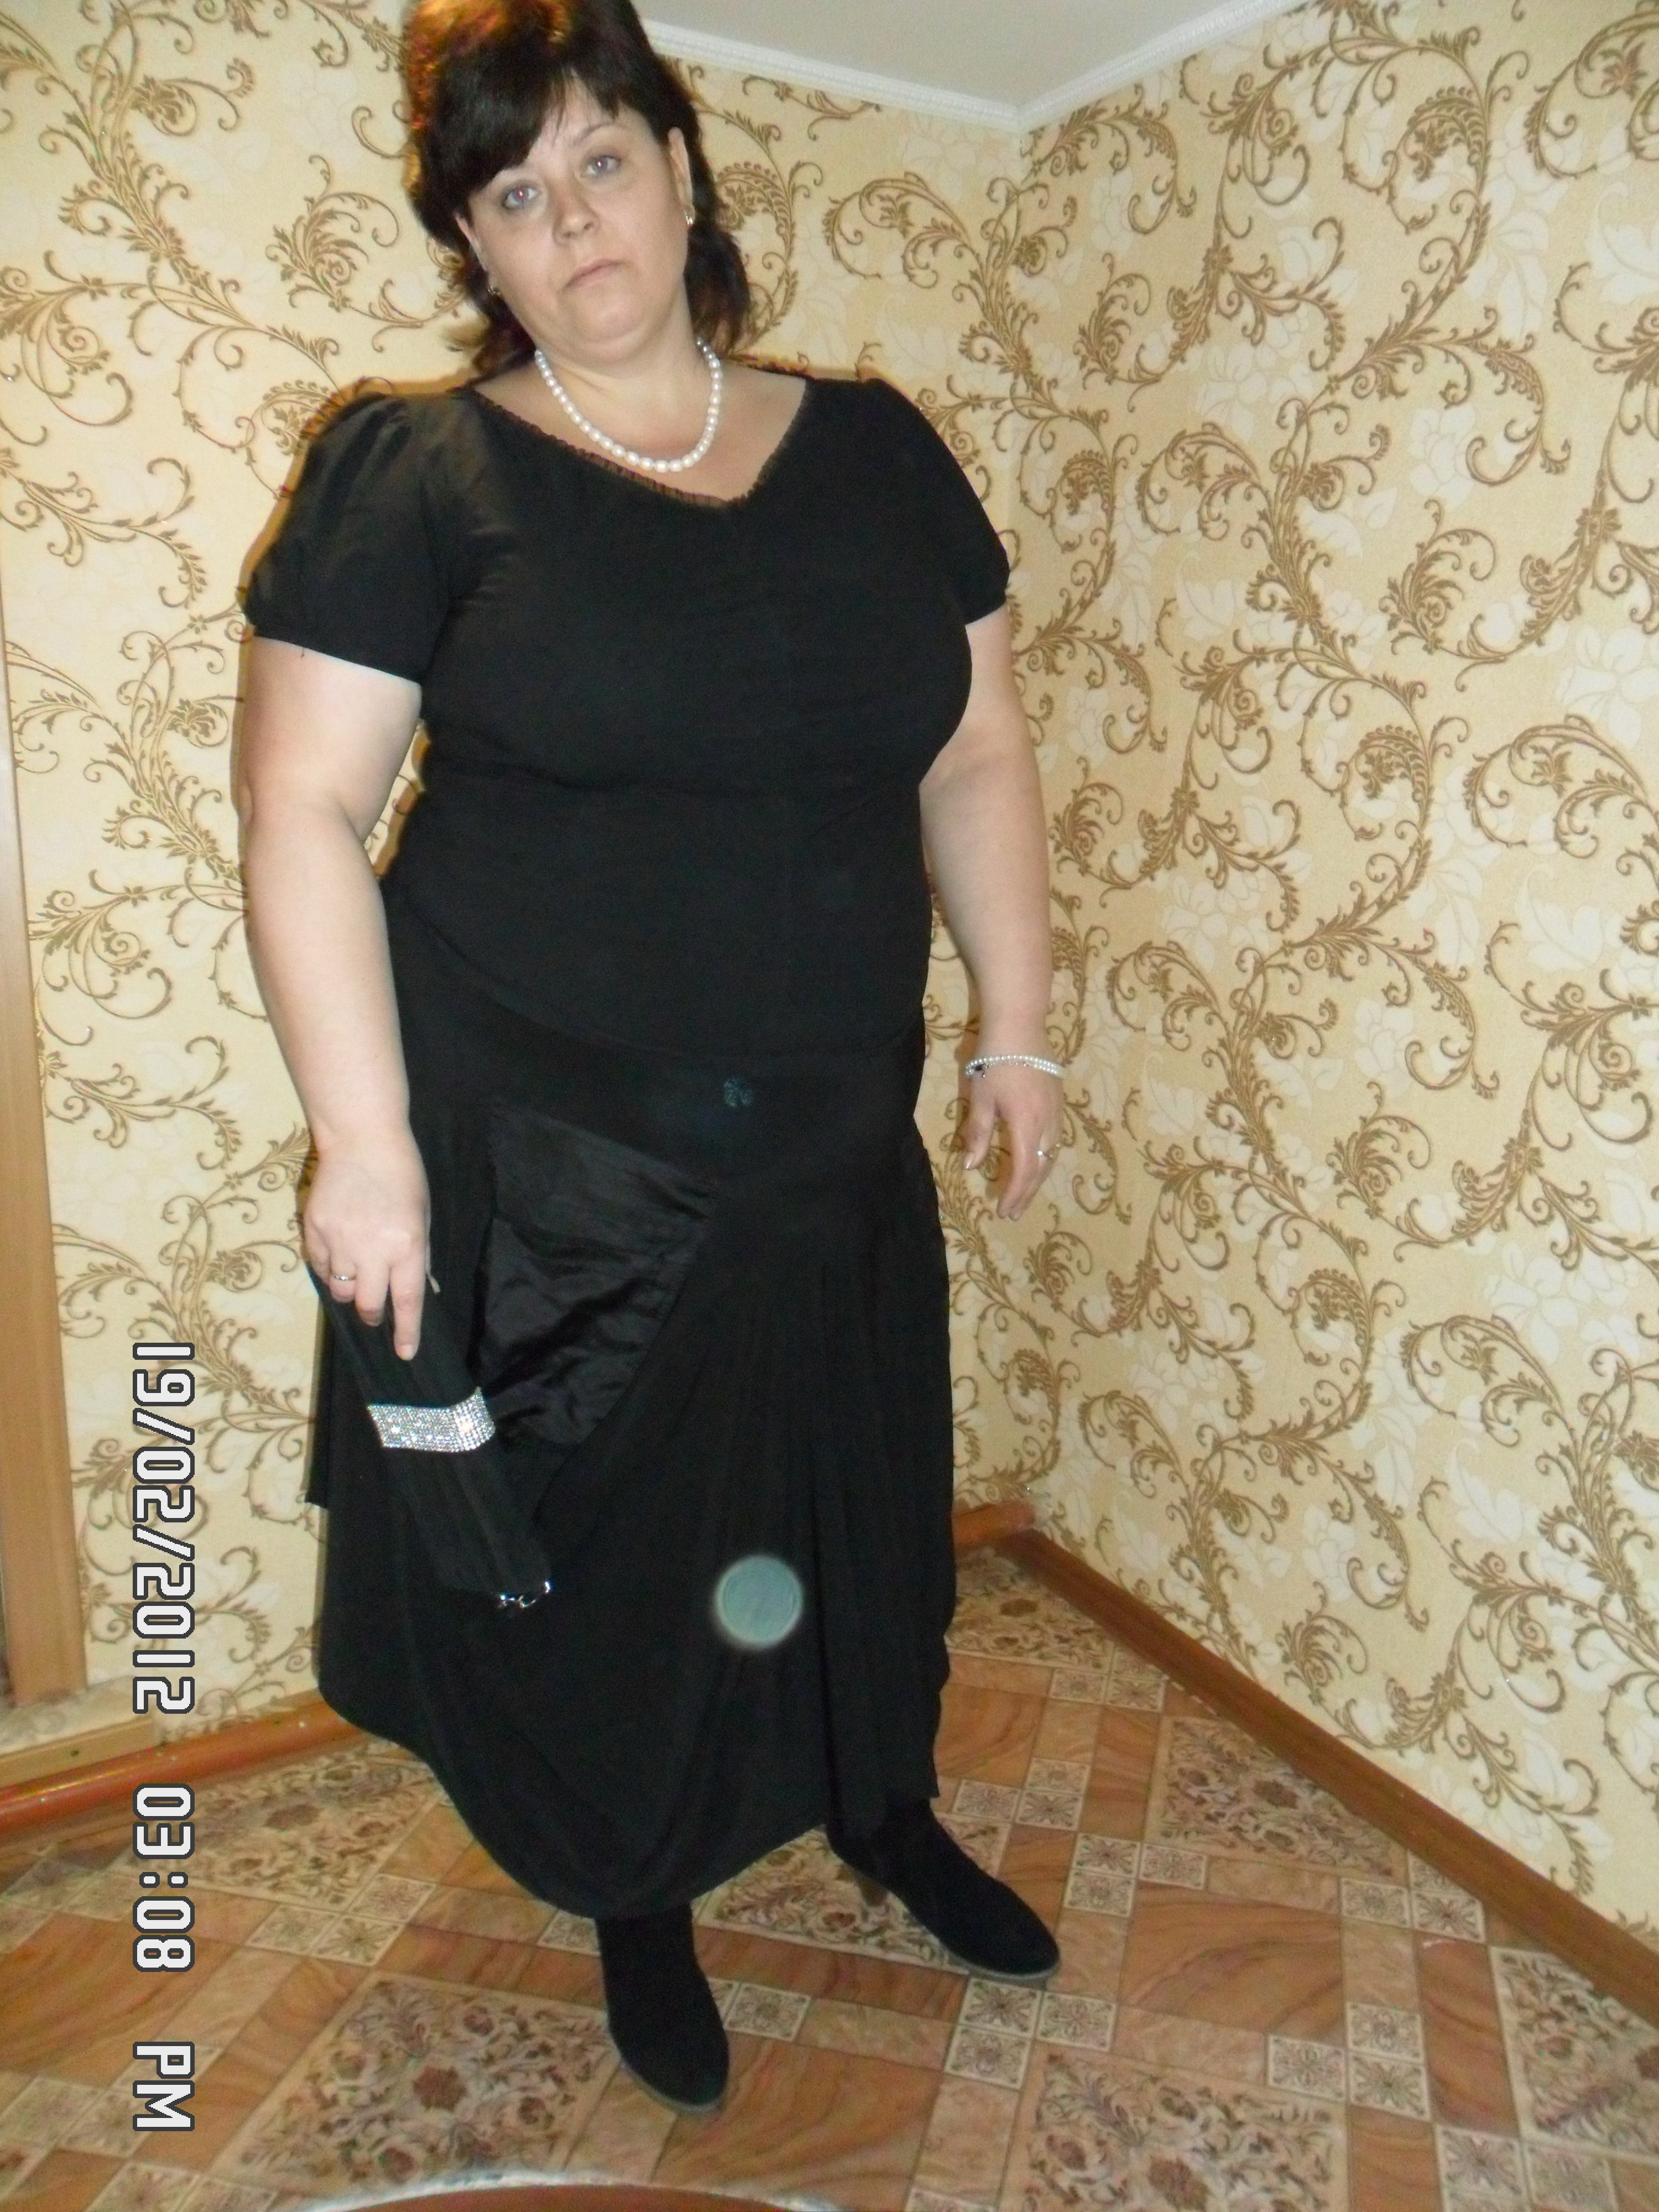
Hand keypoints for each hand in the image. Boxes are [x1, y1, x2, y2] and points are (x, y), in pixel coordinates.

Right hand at [302, 1130, 430, 1357]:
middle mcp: (372, 1249)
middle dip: (371, 1315)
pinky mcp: (314, 1229)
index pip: (407, 1301)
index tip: (404, 1354)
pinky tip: (337, 1252)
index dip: (406, 1331)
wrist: (362, 1139)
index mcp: (406, 1246)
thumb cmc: (402, 1176)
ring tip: (355, 1272)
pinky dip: (328, 1268)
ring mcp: (339, 1240)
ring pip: (339, 1288)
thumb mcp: (421, 1216)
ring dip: (349, 1290)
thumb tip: (415, 1290)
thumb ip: (416, 1255)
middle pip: (366, 1304)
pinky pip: (319, 1265)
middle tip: (374, 1313)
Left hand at [961, 1059, 1062, 1218]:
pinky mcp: (1059, 1102)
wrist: (1020, 1025)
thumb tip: (971, 1166)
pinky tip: (1034, 1162)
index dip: (1015, 1193)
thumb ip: (978, 1133)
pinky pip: (1055, 1139)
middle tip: (1013, 1212)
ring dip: (1037, 1177)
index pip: (1024, 1170)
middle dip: (1027, 1192)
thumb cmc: (995, 1059)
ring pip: (1051, 1154)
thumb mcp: (980, 1098)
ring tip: (1023, 1193)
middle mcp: (1048, 1122)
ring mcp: (1057, 1111)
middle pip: (1041, 1167)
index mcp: (1026, 1123)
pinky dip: (1044, 1158)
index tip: (1003, 1210)